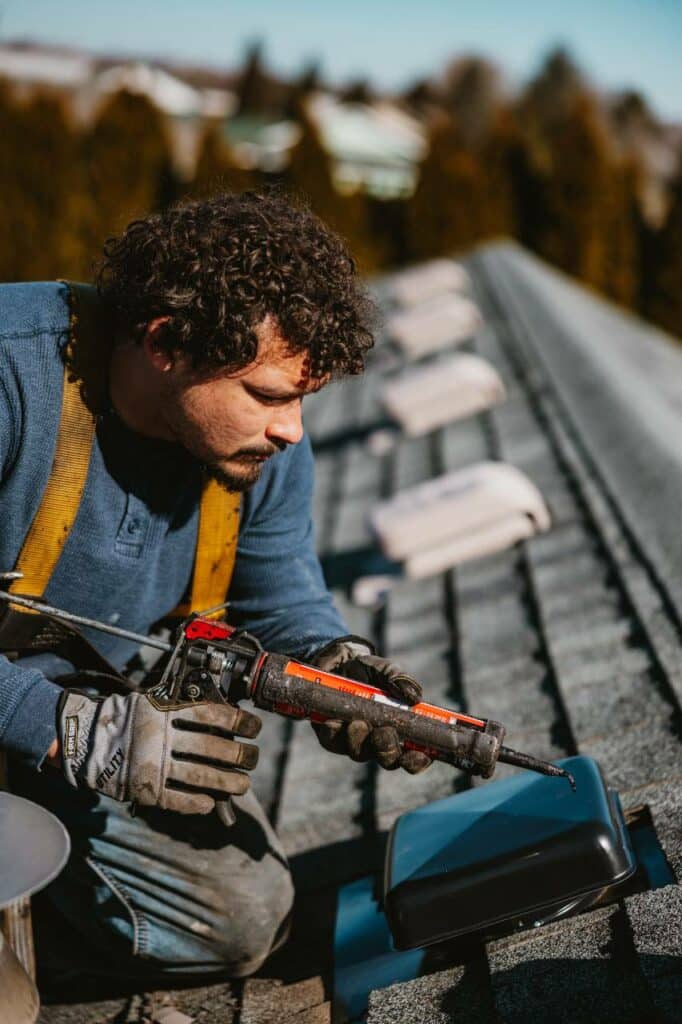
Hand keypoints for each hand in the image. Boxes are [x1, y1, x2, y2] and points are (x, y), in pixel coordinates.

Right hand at [57, 690, 260, 813]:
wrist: (86, 740)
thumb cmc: (128, 718)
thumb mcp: (154, 701)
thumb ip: (184, 706)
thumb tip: (225, 716)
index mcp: (166, 710)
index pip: (213, 714)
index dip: (240, 721)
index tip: (254, 727)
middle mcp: (162, 736)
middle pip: (214, 748)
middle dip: (241, 755)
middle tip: (252, 758)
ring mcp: (154, 764)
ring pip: (202, 777)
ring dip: (229, 783)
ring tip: (243, 785)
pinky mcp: (145, 788)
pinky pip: (178, 800)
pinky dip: (198, 804)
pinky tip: (211, 804)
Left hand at [311, 637, 431, 773]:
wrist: (339, 663)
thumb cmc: (371, 671)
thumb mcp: (388, 671)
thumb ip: (402, 681)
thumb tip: (415, 698)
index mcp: (402, 730)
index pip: (415, 755)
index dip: (416, 760)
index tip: (413, 754)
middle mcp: (380, 741)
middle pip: (388, 761)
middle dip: (386, 750)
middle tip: (384, 732)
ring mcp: (356, 742)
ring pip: (359, 754)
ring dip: (360, 741)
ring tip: (358, 722)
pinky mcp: (331, 737)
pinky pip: (332, 743)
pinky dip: (334, 733)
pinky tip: (333, 721)